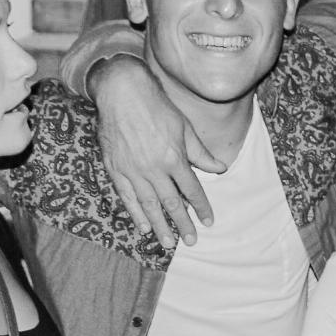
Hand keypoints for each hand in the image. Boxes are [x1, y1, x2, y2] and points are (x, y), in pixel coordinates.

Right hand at [93, 56, 224, 248]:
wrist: (122, 91)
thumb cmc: (157, 106)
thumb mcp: (184, 127)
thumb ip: (201, 153)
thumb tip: (220, 169)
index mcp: (174, 157)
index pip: (192, 190)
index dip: (202, 207)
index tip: (208, 222)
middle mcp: (154, 168)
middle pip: (171, 203)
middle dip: (182, 224)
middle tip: (190, 242)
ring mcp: (133, 170)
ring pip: (149, 205)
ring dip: (159, 226)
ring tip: (167, 243)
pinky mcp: (116, 168)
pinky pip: (127, 196)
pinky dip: (135, 213)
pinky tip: (143, 226)